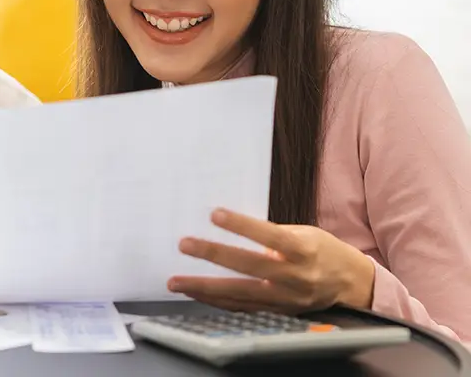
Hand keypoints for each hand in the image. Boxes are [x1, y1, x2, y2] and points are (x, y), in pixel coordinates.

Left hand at [168, 208, 375, 313]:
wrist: (350, 283)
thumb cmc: (321, 250)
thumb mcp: (302, 233)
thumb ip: (269, 234)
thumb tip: (231, 226)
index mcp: (303, 250)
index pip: (269, 236)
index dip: (242, 225)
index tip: (215, 214)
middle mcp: (295, 276)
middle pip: (250, 266)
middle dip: (214, 255)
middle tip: (185, 245)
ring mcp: (286, 298)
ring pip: (241, 293)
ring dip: (205, 288)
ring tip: (176, 281)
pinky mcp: (278, 312)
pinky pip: (243, 307)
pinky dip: (217, 301)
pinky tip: (196, 293)